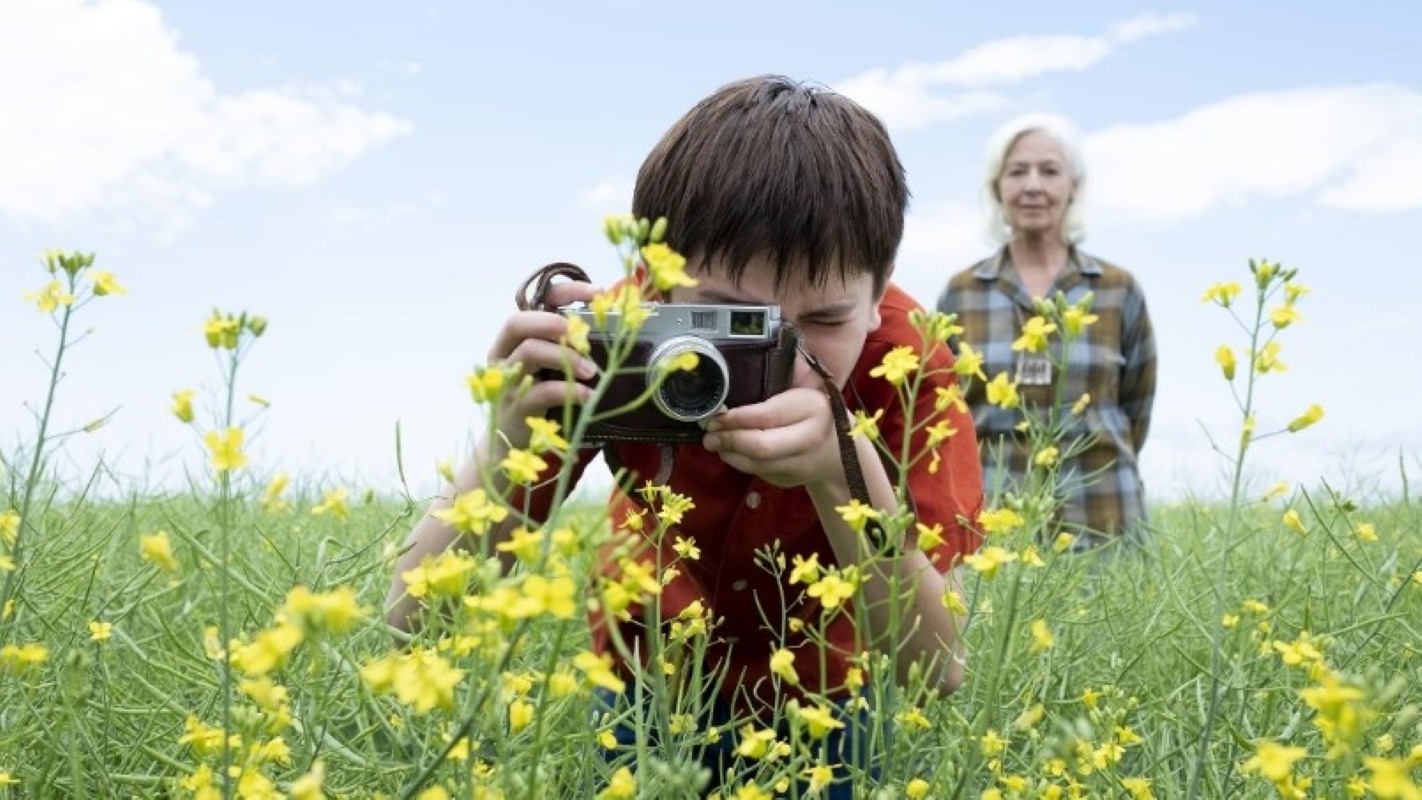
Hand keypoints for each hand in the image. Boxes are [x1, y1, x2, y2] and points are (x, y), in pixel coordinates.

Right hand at [486, 280, 601, 443]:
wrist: (509, 443)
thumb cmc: (535, 398)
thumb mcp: (547, 367)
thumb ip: (564, 346)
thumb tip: (604, 331)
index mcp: (514, 338)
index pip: (535, 302)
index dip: (566, 292)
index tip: (598, 293)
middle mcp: (503, 353)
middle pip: (519, 323)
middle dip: (554, 323)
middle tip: (582, 336)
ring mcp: (506, 380)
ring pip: (529, 352)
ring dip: (566, 358)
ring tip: (592, 372)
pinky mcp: (515, 407)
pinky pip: (541, 392)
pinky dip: (569, 391)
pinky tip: (588, 395)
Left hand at [701, 357, 842, 488]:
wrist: (838, 449)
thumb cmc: (811, 411)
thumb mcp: (801, 389)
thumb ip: (776, 379)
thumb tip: (736, 369)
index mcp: (813, 409)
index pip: (768, 415)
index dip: (737, 417)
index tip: (716, 415)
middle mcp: (811, 438)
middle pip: (762, 446)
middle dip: (729, 440)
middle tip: (709, 434)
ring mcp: (802, 464)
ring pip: (756, 464)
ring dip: (729, 453)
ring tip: (714, 442)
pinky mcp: (791, 480)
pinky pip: (758, 472)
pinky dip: (739, 462)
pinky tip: (731, 450)